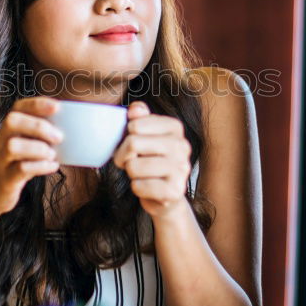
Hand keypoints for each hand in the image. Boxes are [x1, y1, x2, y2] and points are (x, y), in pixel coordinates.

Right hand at [0, 96, 62, 218]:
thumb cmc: (14, 165)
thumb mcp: (23, 146)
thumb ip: (39, 136)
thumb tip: (71, 130)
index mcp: (8, 129)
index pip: (18, 107)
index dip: (37, 104)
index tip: (57, 107)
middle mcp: (1, 140)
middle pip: (12, 121)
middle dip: (38, 126)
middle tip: (59, 137)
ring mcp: (1, 160)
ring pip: (13, 146)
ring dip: (38, 148)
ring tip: (52, 154)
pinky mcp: (5, 179)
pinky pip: (20, 169)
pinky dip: (40, 166)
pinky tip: (52, 166)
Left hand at [113, 101, 191, 219]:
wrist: (165, 196)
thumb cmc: (150, 161)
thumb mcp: (144, 137)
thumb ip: (140, 119)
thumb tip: (135, 109)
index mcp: (175, 128)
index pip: (135, 125)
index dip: (125, 137)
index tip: (133, 145)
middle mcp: (182, 146)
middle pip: (133, 143)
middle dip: (123, 156)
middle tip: (130, 162)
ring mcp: (181, 169)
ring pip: (134, 166)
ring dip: (131, 173)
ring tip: (142, 175)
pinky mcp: (175, 191)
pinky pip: (139, 186)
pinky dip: (137, 189)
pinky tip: (148, 188)